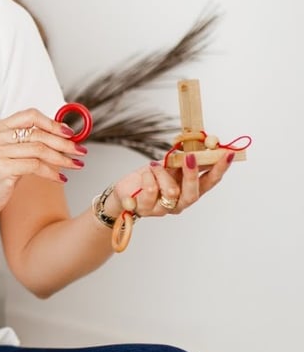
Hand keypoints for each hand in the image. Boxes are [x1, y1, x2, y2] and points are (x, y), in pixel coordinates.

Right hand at [0, 108, 86, 215]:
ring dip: (62, 158)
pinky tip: (60, 178)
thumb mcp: (10, 153)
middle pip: (38, 133)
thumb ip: (29, 141)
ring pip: (39, 150)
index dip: (52, 123)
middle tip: (80, 150)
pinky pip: (35, 166)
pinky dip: (51, 172)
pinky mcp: (1, 168)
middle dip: (63, 142)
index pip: (30, 116)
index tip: (70, 133)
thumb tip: (62, 135)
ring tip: (75, 165)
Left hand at [105, 151, 235, 217]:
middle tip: (191, 156)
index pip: (209, 182)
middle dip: (193, 174)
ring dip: (162, 173)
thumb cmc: (150, 176)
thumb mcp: (171, 164)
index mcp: (189, 191)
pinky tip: (145, 174)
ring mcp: (162, 209)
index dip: (219, 169)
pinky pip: (150, 191)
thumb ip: (188, 157)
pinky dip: (148, 177)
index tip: (227, 153)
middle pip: (193, 194)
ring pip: (171, 191)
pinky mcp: (144, 209)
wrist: (125, 190)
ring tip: (154, 166)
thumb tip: (207, 141)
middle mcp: (178, 204)